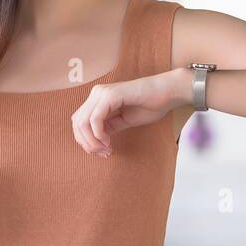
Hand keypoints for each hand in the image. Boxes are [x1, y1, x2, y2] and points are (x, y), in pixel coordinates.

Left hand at [71, 68, 190, 155]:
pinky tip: (108, 141)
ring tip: (106, 149)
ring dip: (91, 141)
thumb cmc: (151, 104)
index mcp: (99, 98)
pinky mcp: (110, 95)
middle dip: (87, 143)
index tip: (102, 152)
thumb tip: (96, 139)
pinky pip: (94, 119)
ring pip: (82, 122)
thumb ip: (110, 126)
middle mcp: (97, 93)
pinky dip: (98, 134)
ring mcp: (102, 93)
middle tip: (103, 153)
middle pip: (77, 123)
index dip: (86, 140)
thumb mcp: (125, 120)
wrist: (168, 92)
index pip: (80, 122)